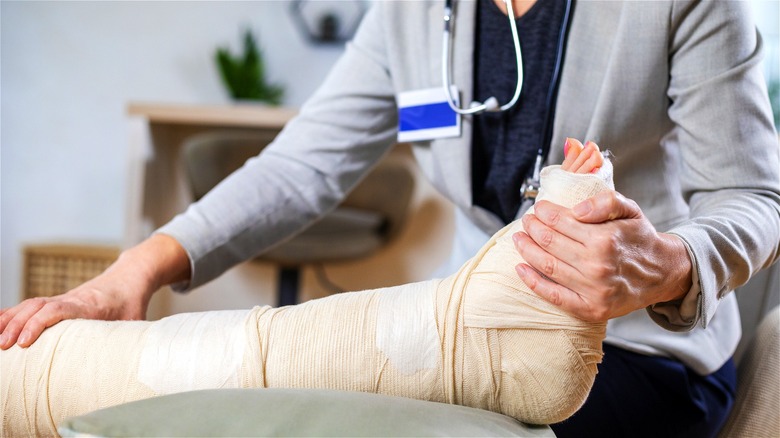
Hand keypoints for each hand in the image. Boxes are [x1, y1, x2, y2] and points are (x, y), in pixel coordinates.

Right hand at [0, 234, 189, 348]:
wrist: (129, 278)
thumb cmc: (131, 303)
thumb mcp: (135, 321)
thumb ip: (132, 339)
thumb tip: (134, 363)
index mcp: (89, 304)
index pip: (58, 309)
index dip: (39, 324)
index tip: (23, 342)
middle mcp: (71, 299)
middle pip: (37, 307)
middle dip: (17, 326)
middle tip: (3, 347)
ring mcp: (61, 299)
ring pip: (30, 305)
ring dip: (11, 320)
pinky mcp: (56, 302)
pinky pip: (30, 306)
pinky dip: (12, 314)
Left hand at [513, 190, 692, 321]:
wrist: (663, 273)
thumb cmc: (640, 239)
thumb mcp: (630, 210)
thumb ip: (605, 202)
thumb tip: (576, 210)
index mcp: (605, 239)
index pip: (560, 221)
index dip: (544, 212)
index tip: (538, 208)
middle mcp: (597, 266)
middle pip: (549, 242)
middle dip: (532, 228)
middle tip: (527, 221)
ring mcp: (593, 290)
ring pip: (547, 266)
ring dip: (526, 250)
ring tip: (519, 239)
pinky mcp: (589, 309)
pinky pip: (553, 295)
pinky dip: (532, 282)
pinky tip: (520, 269)